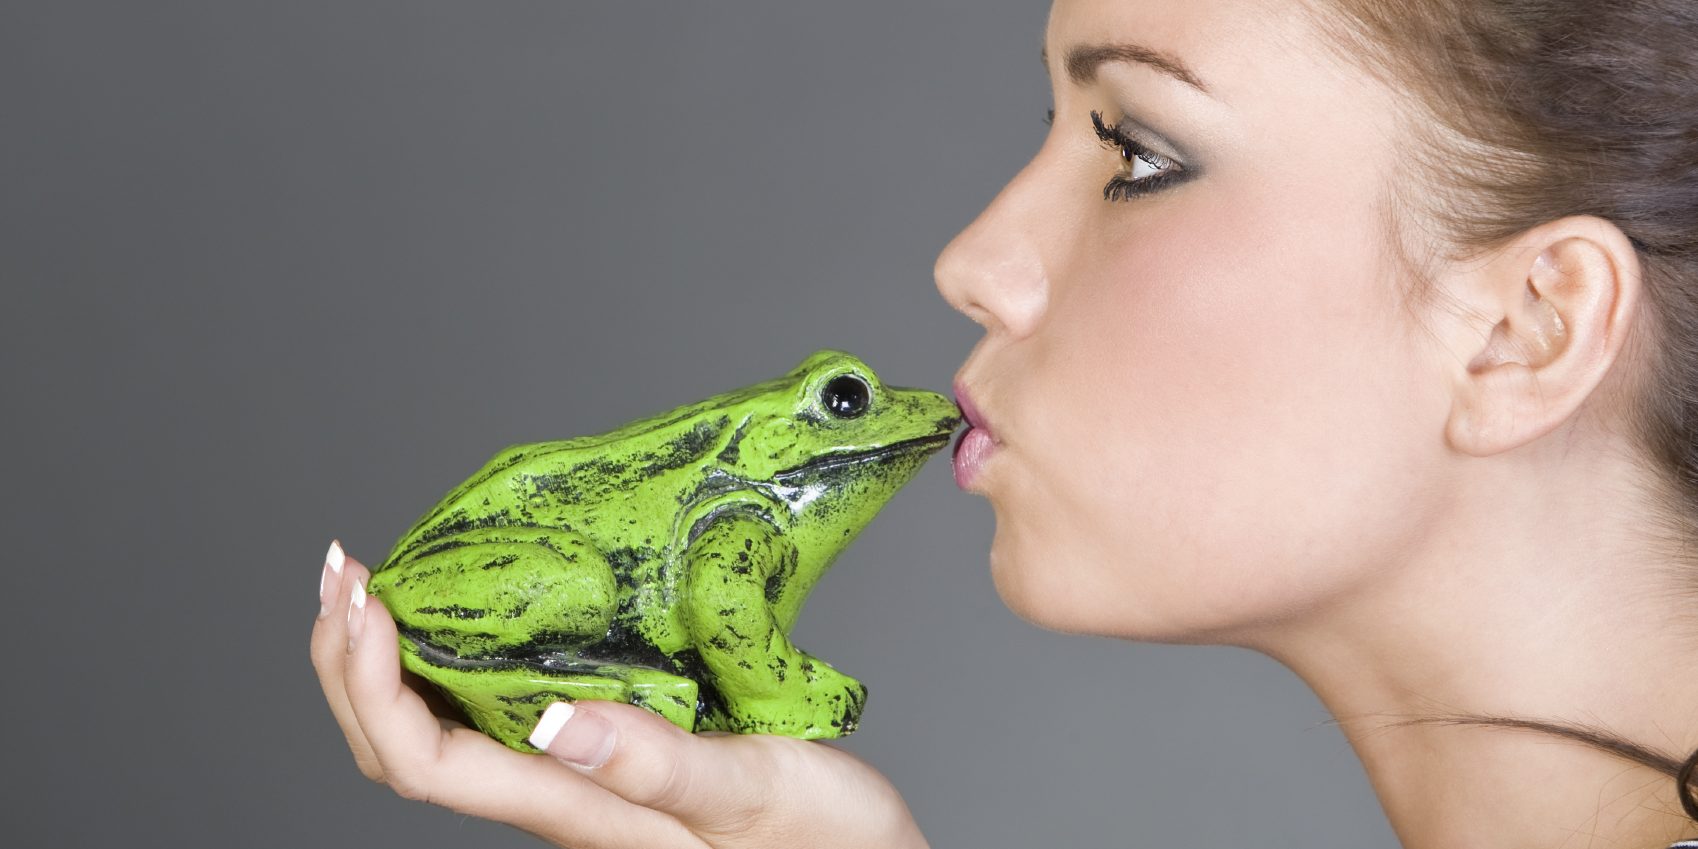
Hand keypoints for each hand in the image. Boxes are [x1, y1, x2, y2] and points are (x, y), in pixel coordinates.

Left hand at [310, 541, 928, 848]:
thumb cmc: (825, 842)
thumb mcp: (752, 791)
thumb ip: (657, 766)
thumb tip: (556, 720)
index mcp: (579, 811)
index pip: (426, 761)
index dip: (370, 684)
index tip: (364, 597)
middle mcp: (561, 801)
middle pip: (408, 751)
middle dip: (350, 664)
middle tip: (345, 570)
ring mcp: (580, 785)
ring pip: (444, 736)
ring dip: (392, 661)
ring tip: (380, 588)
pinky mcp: (611, 765)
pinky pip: (500, 718)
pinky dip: (461, 660)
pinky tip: (482, 619)